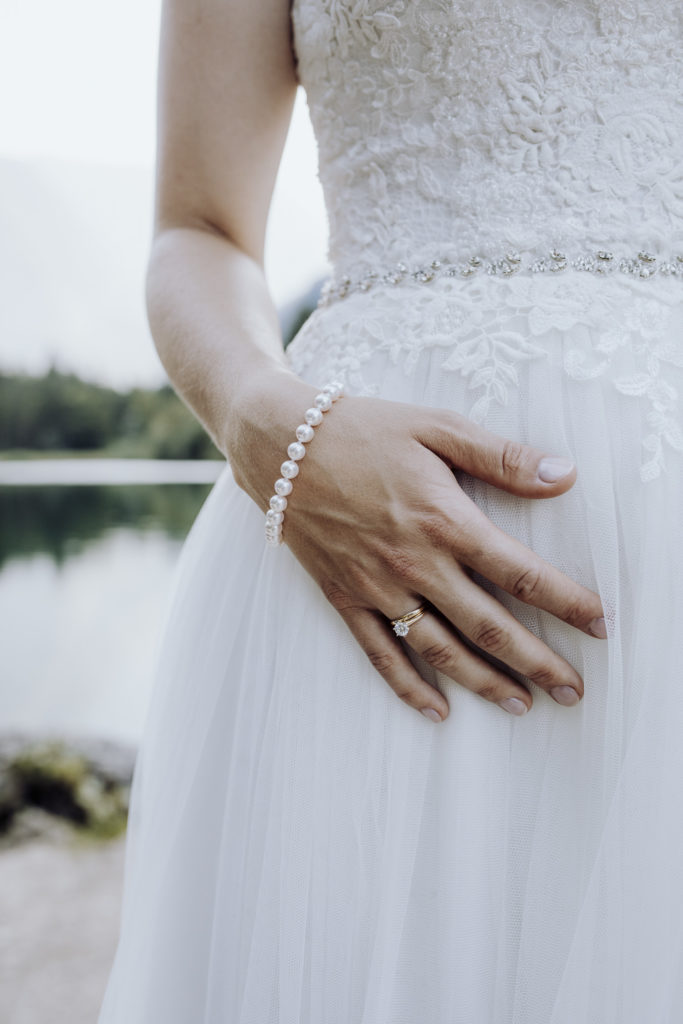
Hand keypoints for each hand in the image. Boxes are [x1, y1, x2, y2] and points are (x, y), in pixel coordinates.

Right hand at [229, 370, 605, 722]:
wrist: (281, 444)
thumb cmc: (363, 429)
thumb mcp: (436, 426)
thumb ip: (501, 456)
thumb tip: (564, 475)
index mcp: (444, 520)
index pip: (521, 574)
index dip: (567, 603)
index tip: (600, 625)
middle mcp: (414, 563)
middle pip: (488, 626)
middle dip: (537, 661)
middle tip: (573, 690)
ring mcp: (376, 586)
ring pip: (439, 650)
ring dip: (484, 682)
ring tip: (522, 704)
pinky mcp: (344, 597)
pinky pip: (379, 653)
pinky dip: (408, 687)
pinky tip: (437, 710)